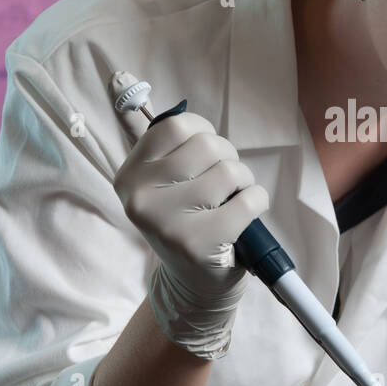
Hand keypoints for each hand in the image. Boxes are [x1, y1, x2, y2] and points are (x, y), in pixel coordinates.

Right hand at [110, 70, 269, 357]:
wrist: (194, 284)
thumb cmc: (187, 221)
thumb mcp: (166, 184)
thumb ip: (173, 147)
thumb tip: (181, 102)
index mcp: (129, 176)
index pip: (177, 126)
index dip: (204, 132)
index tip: (207, 152)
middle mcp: (140, 198)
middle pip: (207, 146)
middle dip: (228, 158)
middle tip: (225, 182)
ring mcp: (166, 223)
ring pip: (229, 172)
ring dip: (244, 182)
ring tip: (233, 199)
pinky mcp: (198, 244)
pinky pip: (248, 201)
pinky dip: (257, 202)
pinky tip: (245, 215)